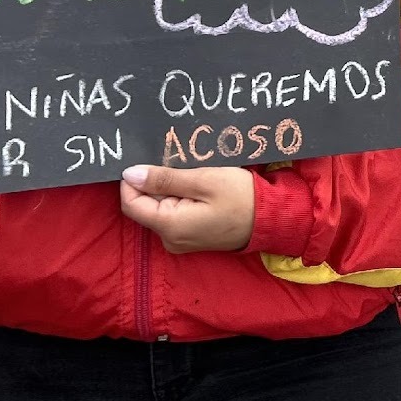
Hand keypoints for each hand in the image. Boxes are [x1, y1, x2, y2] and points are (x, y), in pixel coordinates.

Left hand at [120, 165, 254, 252]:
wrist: (271, 220)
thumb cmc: (241, 197)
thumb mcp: (204, 180)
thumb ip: (164, 178)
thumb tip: (129, 174)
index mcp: (169, 225)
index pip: (130, 203)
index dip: (133, 179)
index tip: (152, 159)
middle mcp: (168, 239)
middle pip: (144, 205)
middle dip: (156, 182)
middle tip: (181, 163)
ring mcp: (179, 240)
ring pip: (159, 207)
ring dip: (170, 188)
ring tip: (194, 174)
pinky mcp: (190, 237)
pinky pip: (173, 214)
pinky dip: (180, 197)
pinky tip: (199, 186)